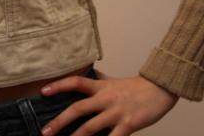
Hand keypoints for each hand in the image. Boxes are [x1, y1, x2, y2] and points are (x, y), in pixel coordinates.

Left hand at [38, 68, 179, 135]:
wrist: (160, 89)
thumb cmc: (135, 87)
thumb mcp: (112, 81)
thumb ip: (97, 81)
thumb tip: (85, 74)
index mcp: (100, 87)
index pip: (76, 82)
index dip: (58, 85)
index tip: (43, 91)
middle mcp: (105, 99)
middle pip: (78, 109)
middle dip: (60, 121)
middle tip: (45, 131)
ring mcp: (116, 113)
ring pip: (91, 127)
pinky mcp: (128, 125)